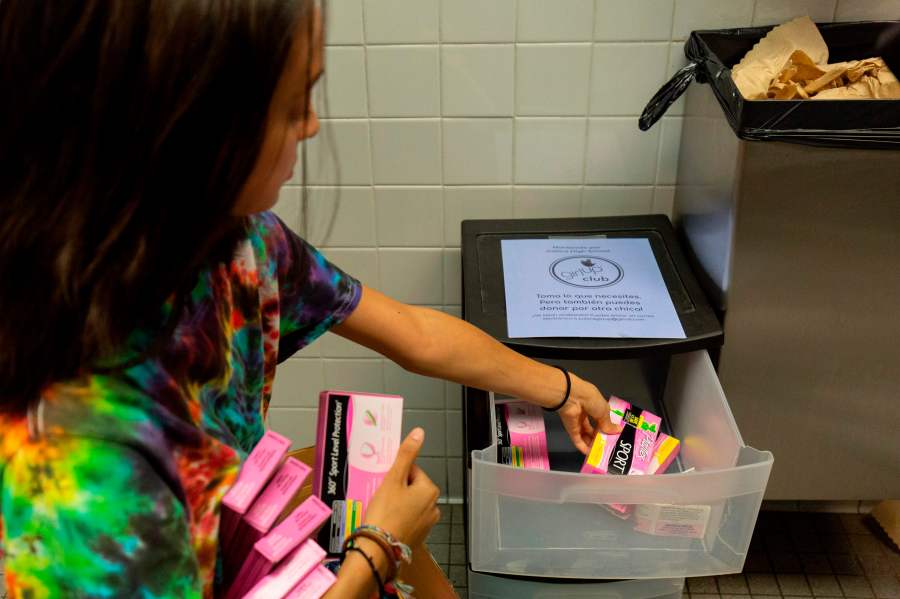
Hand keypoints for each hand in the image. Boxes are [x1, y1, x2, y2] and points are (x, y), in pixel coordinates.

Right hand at [364, 428, 440, 548]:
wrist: (377, 549)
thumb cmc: (385, 513)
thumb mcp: (393, 478)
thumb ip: (406, 454)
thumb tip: (419, 432)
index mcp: (430, 490)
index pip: (412, 471)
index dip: (396, 475)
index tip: (385, 483)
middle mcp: (434, 506)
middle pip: (411, 487)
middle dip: (396, 489)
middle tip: (382, 497)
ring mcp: (427, 523)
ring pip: (409, 503)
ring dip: (397, 504)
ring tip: (382, 510)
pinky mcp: (418, 535)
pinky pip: (407, 518)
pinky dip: (398, 517)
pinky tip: (386, 521)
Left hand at [558, 374, 619, 453]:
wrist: (571, 398)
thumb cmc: (590, 400)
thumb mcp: (604, 411)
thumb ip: (609, 423)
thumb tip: (619, 430)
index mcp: (594, 405)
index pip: (601, 417)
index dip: (607, 426)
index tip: (615, 435)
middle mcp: (585, 413)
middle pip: (594, 428)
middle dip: (601, 437)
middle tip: (609, 447)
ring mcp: (577, 422)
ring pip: (586, 435)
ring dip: (593, 444)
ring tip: (602, 453)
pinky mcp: (570, 429)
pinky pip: (578, 440)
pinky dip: (583, 447)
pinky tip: (590, 454)